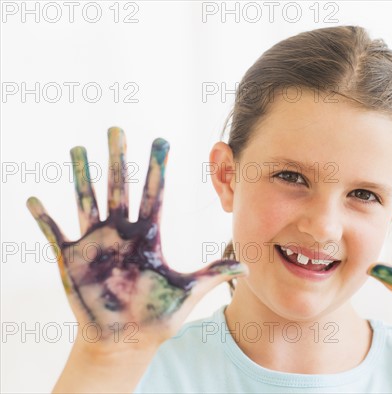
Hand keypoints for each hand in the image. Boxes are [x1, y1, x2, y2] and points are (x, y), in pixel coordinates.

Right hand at [27, 127, 246, 350]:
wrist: (127, 342)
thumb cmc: (157, 316)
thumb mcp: (188, 292)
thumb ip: (213, 274)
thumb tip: (246, 266)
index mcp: (147, 236)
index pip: (153, 194)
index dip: (157, 168)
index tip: (161, 141)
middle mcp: (121, 233)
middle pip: (119, 188)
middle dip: (118, 159)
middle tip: (117, 129)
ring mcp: (95, 244)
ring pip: (87, 201)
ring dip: (82, 175)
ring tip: (78, 148)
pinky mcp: (72, 260)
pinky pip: (54, 234)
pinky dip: (44, 218)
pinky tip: (35, 200)